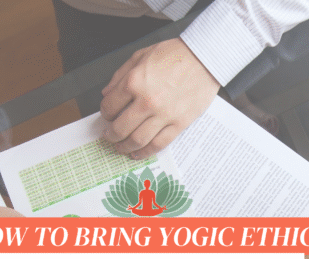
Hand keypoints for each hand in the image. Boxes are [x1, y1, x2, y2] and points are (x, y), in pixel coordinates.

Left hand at [100, 38, 219, 159]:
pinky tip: (138, 153)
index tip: (108, 116)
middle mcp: (147, 101)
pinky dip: (146, 152)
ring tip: (121, 148)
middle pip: (121, 128)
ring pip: (138, 140)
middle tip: (110, 137)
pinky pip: (159, 143)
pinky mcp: (179, 123)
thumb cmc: (174, 55)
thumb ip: (120, 75)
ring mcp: (164, 115)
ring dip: (125, 147)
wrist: (203, 59)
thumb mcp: (140, 56)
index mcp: (134, 82)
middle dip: (112, 135)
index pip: (110, 107)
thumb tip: (107, 94)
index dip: (105, 114)